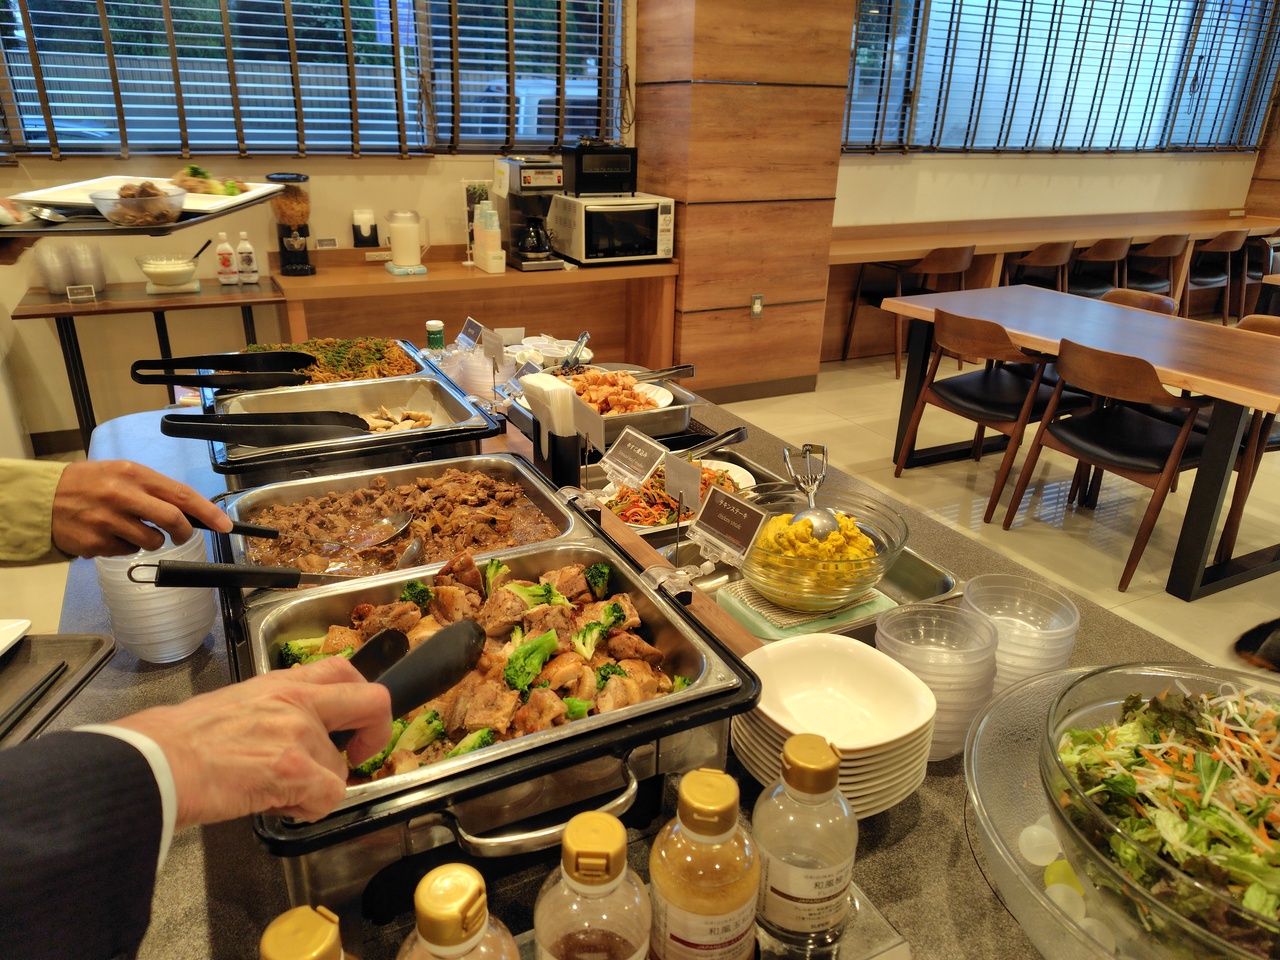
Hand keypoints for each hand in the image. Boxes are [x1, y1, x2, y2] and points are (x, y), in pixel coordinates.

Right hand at [50, 459, 231, 556]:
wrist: (42, 499)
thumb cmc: (89, 484)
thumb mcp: (121, 473)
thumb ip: (153, 489)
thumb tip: (190, 510)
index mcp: (133, 474)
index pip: (181, 494)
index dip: (207, 512)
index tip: (225, 525)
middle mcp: (123, 496)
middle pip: (172, 519)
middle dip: (183, 531)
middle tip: (181, 534)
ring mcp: (109, 521)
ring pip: (152, 541)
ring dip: (149, 540)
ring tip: (128, 528)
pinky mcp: (97, 543)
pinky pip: (127, 551)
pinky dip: (125, 547)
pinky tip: (108, 535)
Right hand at [112, 657, 392, 826]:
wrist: (156, 762)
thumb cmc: (181, 740)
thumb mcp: (237, 704)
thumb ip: (275, 710)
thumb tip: (292, 732)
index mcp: (282, 683)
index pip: (343, 670)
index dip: (360, 697)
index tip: (353, 722)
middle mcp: (298, 701)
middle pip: (372, 703)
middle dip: (375, 733)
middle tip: (357, 755)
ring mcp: (299, 734)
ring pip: (339, 768)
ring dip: (316, 787)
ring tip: (276, 791)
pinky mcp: (294, 769)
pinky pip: (330, 796)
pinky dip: (310, 810)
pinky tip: (280, 806)